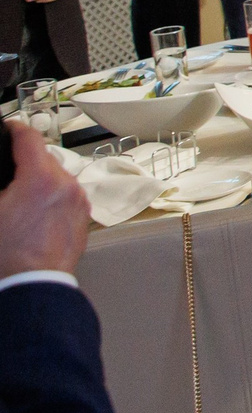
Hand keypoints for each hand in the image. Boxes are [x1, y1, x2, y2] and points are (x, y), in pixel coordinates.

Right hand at [0, 124, 88, 278]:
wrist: (33, 285)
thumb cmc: (8, 256)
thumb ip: (0, 183)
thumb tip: (4, 179)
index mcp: (41, 179)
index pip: (29, 138)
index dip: (15, 129)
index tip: (8, 128)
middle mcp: (67, 186)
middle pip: (44, 158)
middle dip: (24, 160)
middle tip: (7, 171)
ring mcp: (78, 202)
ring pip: (57, 176)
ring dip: (39, 179)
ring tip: (18, 196)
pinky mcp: (82, 217)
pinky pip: (66, 195)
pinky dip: (51, 196)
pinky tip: (33, 211)